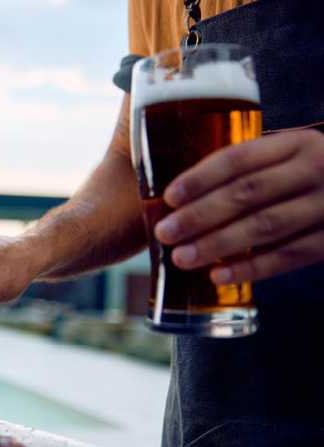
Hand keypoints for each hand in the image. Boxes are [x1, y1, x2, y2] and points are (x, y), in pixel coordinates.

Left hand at [154, 129, 323, 284]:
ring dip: (218, 244)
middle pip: (248, 193)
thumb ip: (247, 169)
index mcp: (296, 143)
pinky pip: (287, 257)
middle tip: (164, 232)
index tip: (169, 197)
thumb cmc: (307, 178)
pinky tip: (217, 276)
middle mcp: (316, 169)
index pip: (240, 158)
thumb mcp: (289, 158)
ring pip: (265, 226)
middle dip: (200, 215)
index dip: (201, 177)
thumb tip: (177, 197)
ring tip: (181, 258)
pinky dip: (250, 268)